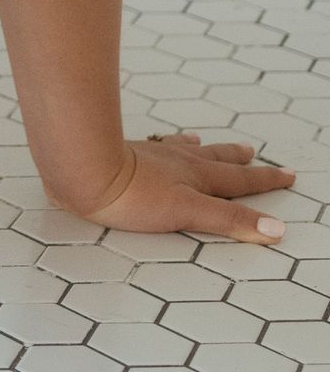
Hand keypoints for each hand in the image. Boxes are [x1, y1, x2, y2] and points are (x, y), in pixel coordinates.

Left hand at [64, 131, 296, 243]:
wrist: (83, 168)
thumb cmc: (134, 195)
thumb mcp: (188, 212)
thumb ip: (229, 220)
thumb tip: (275, 229)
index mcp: (196, 177)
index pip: (239, 181)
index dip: (265, 181)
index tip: (288, 174)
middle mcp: (178, 161)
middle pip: (215, 159)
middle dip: (237, 160)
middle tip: (252, 152)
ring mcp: (152, 154)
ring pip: (185, 149)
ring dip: (202, 149)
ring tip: (208, 142)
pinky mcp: (127, 154)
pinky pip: (156, 145)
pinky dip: (167, 144)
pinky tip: (163, 142)